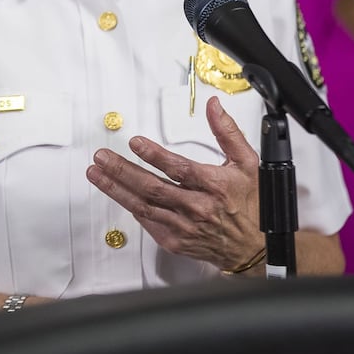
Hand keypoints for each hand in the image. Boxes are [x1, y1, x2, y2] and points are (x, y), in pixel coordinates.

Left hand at [86, 95, 263, 270]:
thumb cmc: (252, 204)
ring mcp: (184, 227)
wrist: (255, 248)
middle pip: (153, 188)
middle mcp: (197, 208)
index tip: (135, 143)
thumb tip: (212, 105)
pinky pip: (148, 223)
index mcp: (214, 186)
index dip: (154, 155)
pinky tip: (118, 194)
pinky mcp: (176, 241)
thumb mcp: (247, 162)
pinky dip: (132, 208)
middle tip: (102, 158)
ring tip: (97, 174)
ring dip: (117, 190)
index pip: (178, 168)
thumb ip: (227, 131)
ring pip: (144, 207)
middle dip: (123, 171)